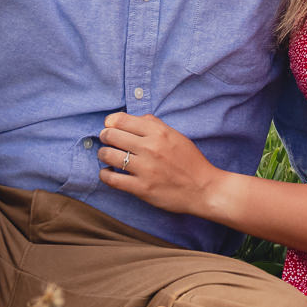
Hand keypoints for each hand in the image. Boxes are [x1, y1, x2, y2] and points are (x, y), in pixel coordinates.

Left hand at [99, 113, 226, 217]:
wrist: (203, 188)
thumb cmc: (190, 161)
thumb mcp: (176, 136)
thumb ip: (155, 125)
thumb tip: (132, 118)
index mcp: (159, 132)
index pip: (122, 120)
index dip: (111, 122)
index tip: (109, 126)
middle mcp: (150, 147)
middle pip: (112, 135)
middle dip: (105, 136)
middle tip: (106, 140)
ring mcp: (145, 168)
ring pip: (108, 155)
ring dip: (103, 154)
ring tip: (106, 156)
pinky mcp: (141, 188)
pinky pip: (112, 179)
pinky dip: (105, 175)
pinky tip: (108, 172)